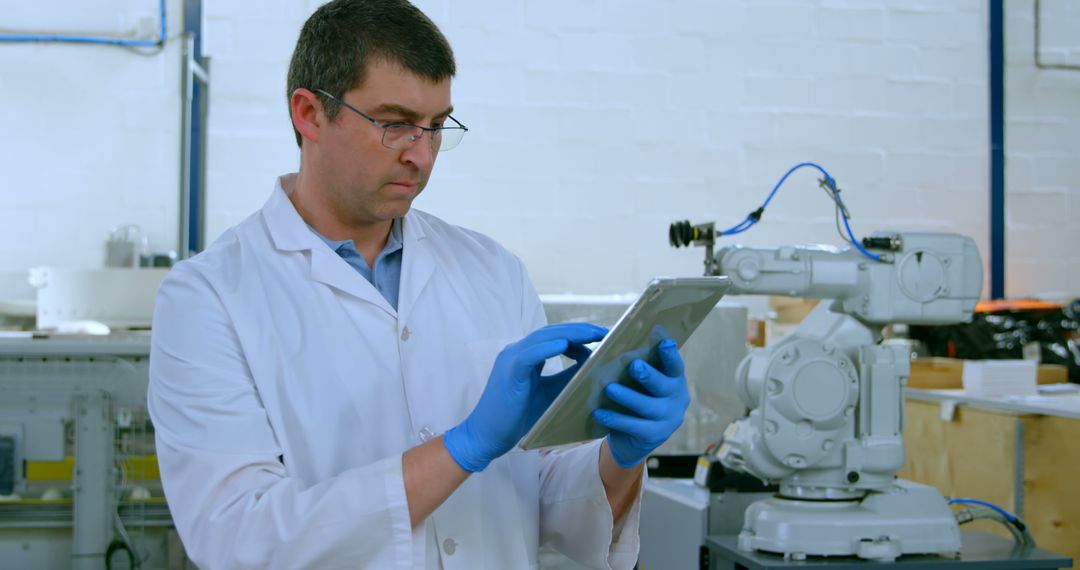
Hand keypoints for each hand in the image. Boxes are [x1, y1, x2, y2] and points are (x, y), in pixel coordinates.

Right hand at [444, 323, 606, 471]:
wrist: (488, 436)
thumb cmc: (517, 418)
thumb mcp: (550, 394)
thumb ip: (567, 378)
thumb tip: (594, 367)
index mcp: (525, 356)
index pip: (554, 337)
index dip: (578, 334)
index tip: (602, 337)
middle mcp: (517, 352)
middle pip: (551, 333)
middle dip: (579, 330)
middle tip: (606, 331)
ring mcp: (511, 360)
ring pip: (542, 339)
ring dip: (569, 335)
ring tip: (593, 334)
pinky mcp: (508, 373)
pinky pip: (528, 356)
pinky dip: (547, 349)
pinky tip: (565, 346)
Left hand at [593, 338, 689, 468]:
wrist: (634, 439)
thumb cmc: (638, 399)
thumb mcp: (643, 383)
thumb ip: (640, 365)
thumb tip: (617, 342)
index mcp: (675, 380)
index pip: (675, 366)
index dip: (670, 355)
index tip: (665, 342)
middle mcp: (677, 399)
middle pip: (663, 386)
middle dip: (649, 376)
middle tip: (634, 366)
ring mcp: (668, 420)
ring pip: (648, 406)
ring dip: (628, 397)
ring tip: (609, 389)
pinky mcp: (654, 436)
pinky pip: (633, 426)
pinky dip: (615, 419)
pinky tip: (600, 413)